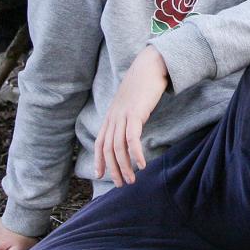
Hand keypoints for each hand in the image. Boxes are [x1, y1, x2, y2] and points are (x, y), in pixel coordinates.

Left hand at [94, 47, 170, 186]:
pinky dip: (136, 154)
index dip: (99, 160)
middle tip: (120, 184)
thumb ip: (127, 115)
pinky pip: (132, 139)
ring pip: (118, 147)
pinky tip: (142, 164)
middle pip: (108, 149)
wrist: (150, 65)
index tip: (100, 175)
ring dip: (124, 166)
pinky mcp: (135, 114)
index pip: (100, 142)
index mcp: (111, 116)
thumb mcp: (131, 102)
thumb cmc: (143, 84)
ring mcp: (123, 116)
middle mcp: (113, 117)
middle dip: (113, 169)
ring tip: (131, 179)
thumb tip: (131, 128)